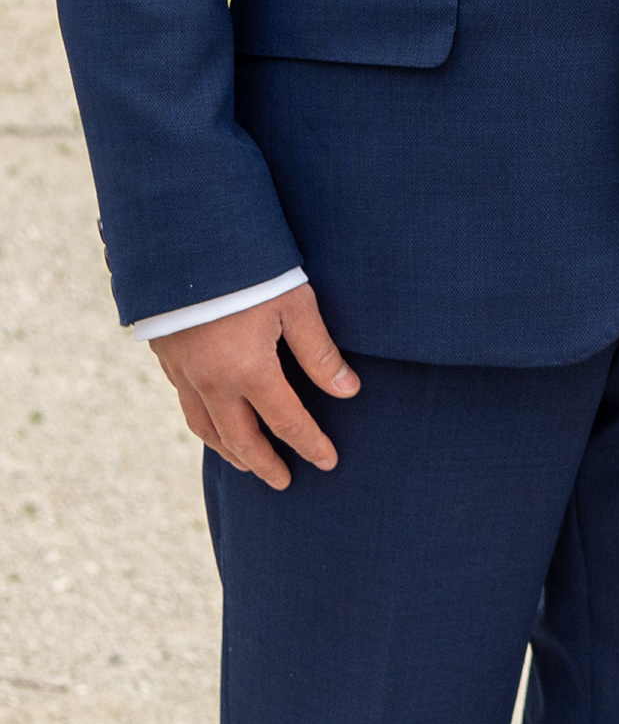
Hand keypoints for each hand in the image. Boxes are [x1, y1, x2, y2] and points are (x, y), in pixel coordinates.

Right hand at [151, 284, 359, 489]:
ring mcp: (184, 373)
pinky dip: (204, 423)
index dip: (310, 445)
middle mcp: (212, 382)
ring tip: (248, 463)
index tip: (328, 463)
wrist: (182, 242)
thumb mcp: (294, 303)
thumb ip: (319, 352)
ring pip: (206, 428)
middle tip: (284, 481)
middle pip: (240, 439)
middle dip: (265, 464)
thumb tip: (348, 391)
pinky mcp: (166, 358)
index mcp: (249, 371)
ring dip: (229, 451)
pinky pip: (185, 404)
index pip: (287, 422)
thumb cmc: (248, 268)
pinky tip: (214, 421)